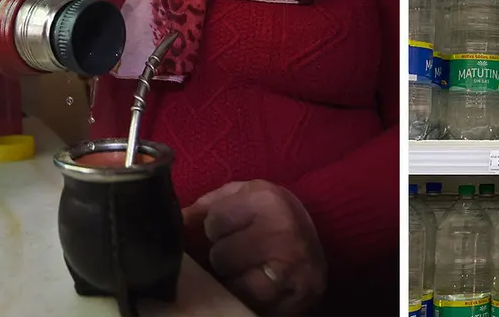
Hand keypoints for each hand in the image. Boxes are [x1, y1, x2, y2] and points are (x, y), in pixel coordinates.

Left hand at [182, 180, 326, 315]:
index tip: (233, 227)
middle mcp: (281, 231)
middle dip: (225, 254)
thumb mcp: (248, 197)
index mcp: (268, 200)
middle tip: (243, 249)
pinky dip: (248, 295)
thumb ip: (210, 204)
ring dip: (235, 277)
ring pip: (231, 282)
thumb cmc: (276, 217)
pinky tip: (259, 282)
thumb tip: (175, 221)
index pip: (212, 221)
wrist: (323, 242)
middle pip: (220, 254)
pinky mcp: (292, 300)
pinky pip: (246, 301)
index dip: (217, 227)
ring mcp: (288, 268)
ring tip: (251, 267)